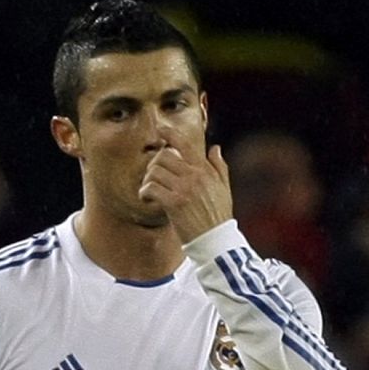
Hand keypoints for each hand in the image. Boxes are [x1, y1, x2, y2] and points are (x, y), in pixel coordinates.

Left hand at [139, 126, 233, 242]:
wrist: (216, 240)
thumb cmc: (219, 216)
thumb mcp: (224, 188)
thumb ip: (219, 166)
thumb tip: (215, 148)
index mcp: (204, 170)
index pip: (186, 145)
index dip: (170, 134)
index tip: (160, 129)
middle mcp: (194, 176)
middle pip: (163, 156)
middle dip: (154, 164)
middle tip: (153, 177)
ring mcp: (184, 189)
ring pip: (154, 172)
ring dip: (147, 180)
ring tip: (150, 191)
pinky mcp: (174, 203)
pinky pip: (150, 189)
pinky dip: (144, 193)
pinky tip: (148, 200)